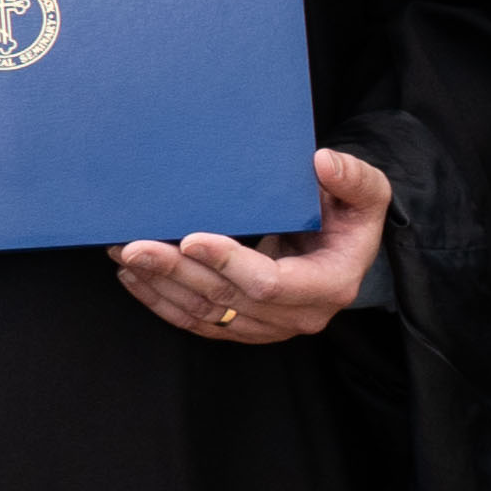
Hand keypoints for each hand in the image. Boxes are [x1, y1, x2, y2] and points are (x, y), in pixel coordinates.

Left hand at [118, 149, 391, 344]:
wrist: (342, 249)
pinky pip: (197, 322)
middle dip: (176, 272)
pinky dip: (161, 302)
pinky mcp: (244, 328)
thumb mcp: (365, 194)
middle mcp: (299, 316)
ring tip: (125, 254)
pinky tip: (135, 277)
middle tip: (136, 245)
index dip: (229, 264)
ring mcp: (269, 327)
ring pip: (205, 314)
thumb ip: (352, 178)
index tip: (191, 239)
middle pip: (227, 300)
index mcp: (330, 285)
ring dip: (160, 286)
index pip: (271, 284)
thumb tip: (322, 162)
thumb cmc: (350, 218)